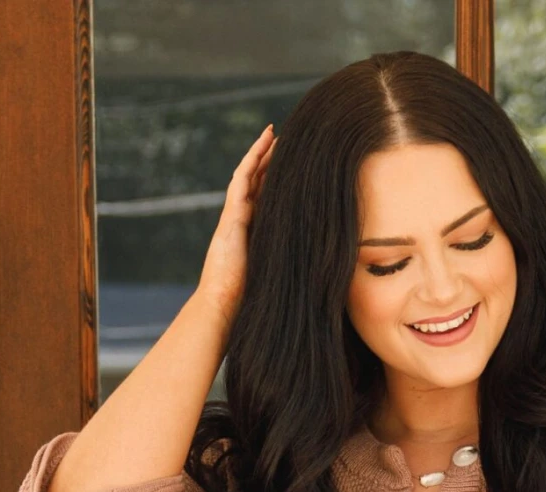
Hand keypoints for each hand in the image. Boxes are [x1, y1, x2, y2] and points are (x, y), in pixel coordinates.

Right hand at [196, 125, 275, 323]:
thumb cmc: (250, 299)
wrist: (224, 303)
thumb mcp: (277, 275)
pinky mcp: (231, 214)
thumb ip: (291, 264)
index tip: (294, 169)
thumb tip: (322, 269)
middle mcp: (242, 221)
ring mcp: (234, 215)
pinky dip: (252, 159)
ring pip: (249, 175)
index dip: (277, 182)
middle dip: (269, 162)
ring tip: (274, 134)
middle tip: (286, 141)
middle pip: (257, 183)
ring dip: (261, 153)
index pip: (266, 200)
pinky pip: (242, 179)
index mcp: (253, 233)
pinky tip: (263, 144)